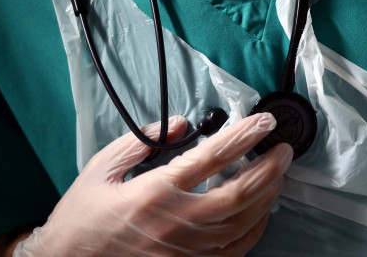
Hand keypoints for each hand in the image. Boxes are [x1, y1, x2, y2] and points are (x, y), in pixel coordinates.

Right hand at [14, 113, 292, 255]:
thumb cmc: (83, 218)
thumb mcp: (102, 168)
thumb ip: (141, 140)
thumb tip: (180, 125)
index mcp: (154, 191)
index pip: (212, 156)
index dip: (245, 136)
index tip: (263, 122)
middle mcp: (175, 221)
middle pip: (239, 193)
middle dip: (270, 168)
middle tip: (283, 149)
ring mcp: (186, 249)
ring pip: (243, 222)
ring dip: (267, 195)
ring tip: (278, 174)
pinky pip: (235, 248)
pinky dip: (255, 227)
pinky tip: (262, 210)